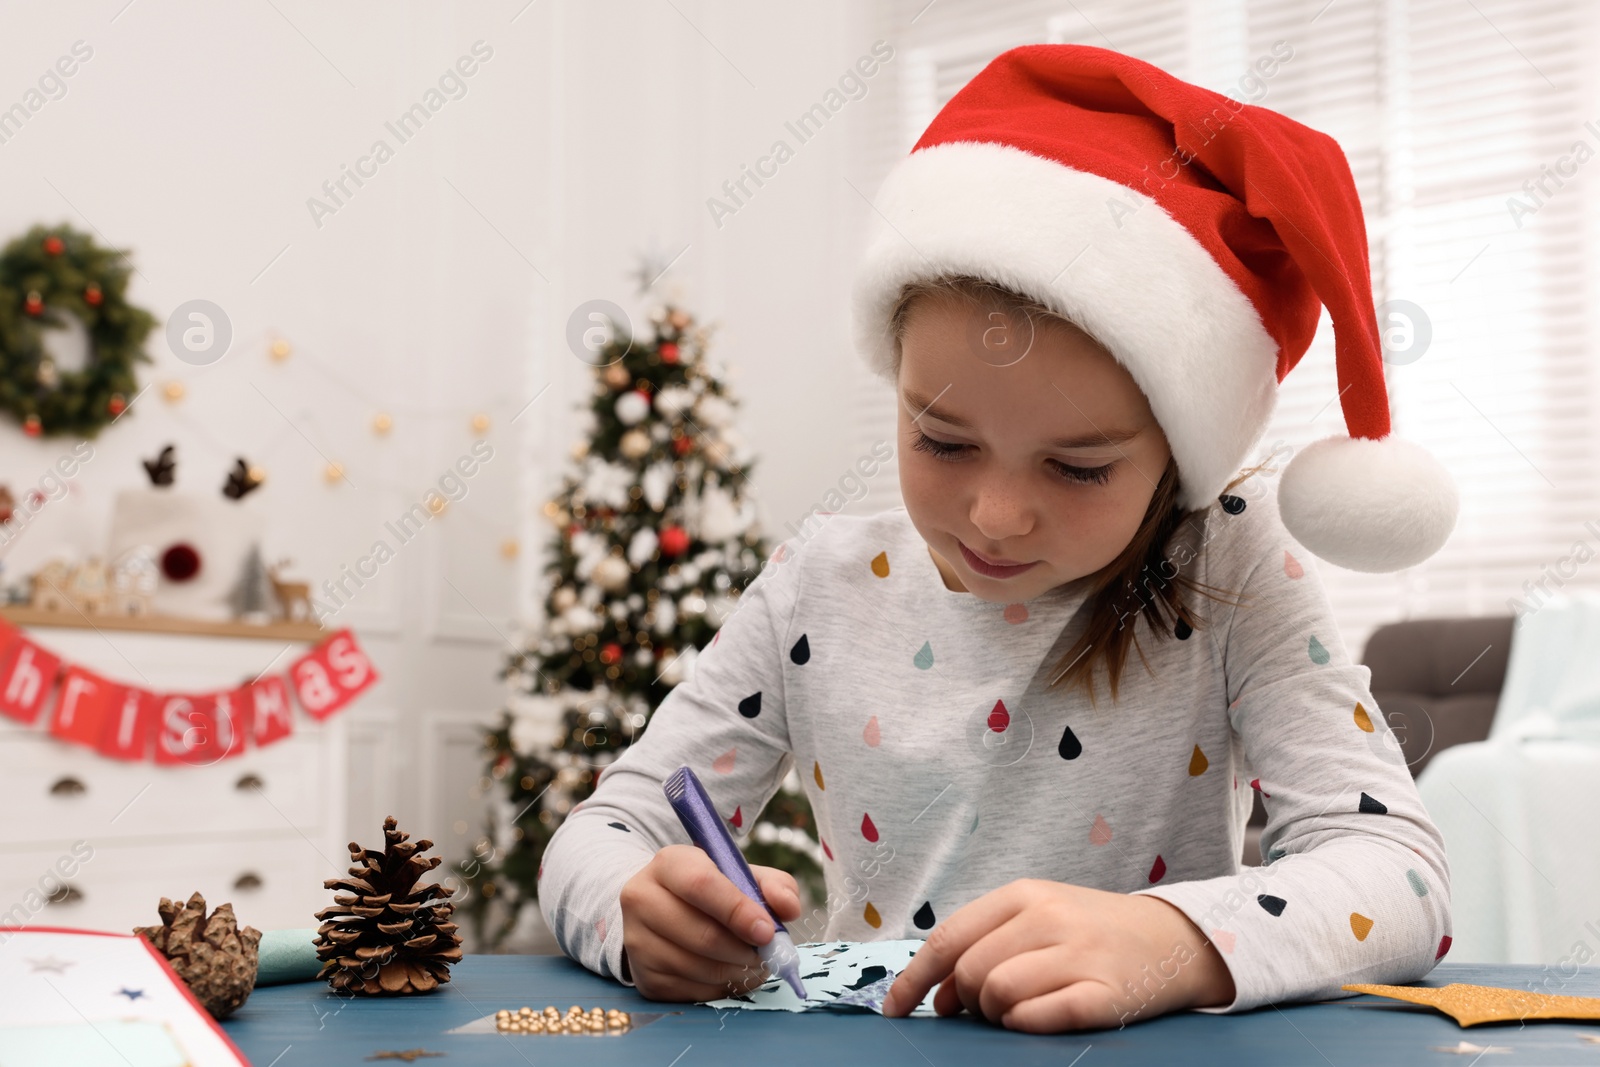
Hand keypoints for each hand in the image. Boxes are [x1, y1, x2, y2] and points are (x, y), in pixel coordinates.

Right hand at [619, 844, 801, 1001]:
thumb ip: (773, 885)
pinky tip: (731, 973)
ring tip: (753, 962)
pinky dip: (722, 988)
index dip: (738, 910)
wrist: (663, 911)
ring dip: (737, 971)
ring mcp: (638, 941)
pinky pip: (692, 991)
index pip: (701, 885)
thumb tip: (788, 908)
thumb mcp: (742, 875)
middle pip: (702, 934)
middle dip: (744, 950)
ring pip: (699, 967)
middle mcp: (642, 898)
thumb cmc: (712, 891)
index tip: (767, 931)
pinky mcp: (645, 977)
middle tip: (767, 953)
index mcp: (669, 863)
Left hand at [880, 879, 1234, 1031]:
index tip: (895, 1009)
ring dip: (996, 1015)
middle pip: (970, 972)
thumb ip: (984, 944)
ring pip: (999, 995)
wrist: (1174, 938)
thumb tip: (937, 997)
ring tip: (1016, 1011)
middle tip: (984, 1007)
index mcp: (1024, 894)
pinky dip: (1025, 1025)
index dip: (914, 978)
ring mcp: (1079, 955)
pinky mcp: (1105, 994)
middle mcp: (1049, 918)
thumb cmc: (1091, 930)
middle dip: (965, 1001)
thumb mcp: (1037, 917)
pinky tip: (1035, 1018)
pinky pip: (1040, 1018)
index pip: (949, 938)